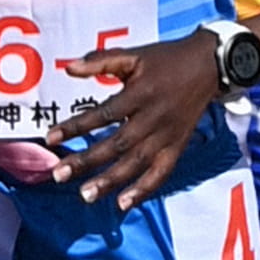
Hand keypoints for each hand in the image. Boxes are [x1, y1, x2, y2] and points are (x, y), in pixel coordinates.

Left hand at [47, 32, 218, 211]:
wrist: (209, 66)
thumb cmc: (166, 60)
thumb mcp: (134, 55)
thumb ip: (101, 61)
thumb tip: (69, 69)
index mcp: (140, 94)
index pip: (103, 114)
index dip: (76, 127)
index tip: (50, 138)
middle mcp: (153, 118)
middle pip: (117, 145)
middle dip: (87, 161)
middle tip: (59, 175)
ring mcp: (167, 136)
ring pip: (136, 164)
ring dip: (111, 181)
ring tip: (86, 195)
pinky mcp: (177, 147)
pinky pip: (161, 173)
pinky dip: (144, 190)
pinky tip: (123, 204)